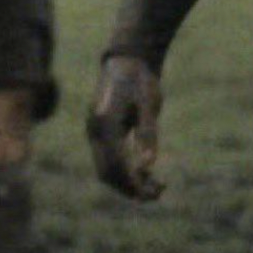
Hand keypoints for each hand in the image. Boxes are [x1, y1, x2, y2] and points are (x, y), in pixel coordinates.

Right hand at [87, 55, 164, 200]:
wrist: (128, 59)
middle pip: (107, 173)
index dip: (132, 182)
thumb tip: (149, 164)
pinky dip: (126, 171)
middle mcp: (95, 133)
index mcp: (105, 125)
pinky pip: (110, 159)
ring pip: (107, 169)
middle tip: (157, 193)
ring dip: (128, 182)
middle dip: (130, 188)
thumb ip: (147, 132)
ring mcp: (96, 133)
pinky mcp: (103, 133)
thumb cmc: (141, 79)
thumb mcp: (149, 103)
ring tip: (156, 187)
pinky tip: (147, 172)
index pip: (115, 165)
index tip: (152, 192)